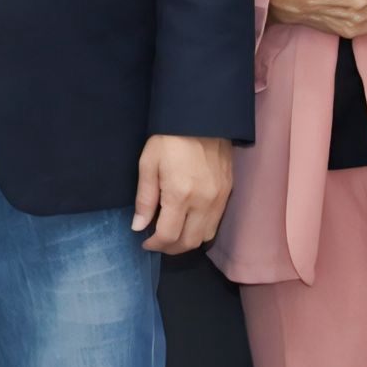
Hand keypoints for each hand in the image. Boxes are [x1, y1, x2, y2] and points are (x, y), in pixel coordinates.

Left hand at [131, 133, 233, 255]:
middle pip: (189, 243)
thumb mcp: (148, 164)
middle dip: (170, 248)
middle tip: (157, 242)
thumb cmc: (169, 139)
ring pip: (205, 237)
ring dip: (188, 242)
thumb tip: (138, 226)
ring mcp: (219, 199)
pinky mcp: (228, 192)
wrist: (202, 117)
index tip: (145, 242)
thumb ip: (144, 199)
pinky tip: (188, 221)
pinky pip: (216, 223)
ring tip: (173, 234)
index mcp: (180, 195)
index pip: (169, 236)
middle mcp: (203, 202)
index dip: (155, 245)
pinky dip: (201, 229)